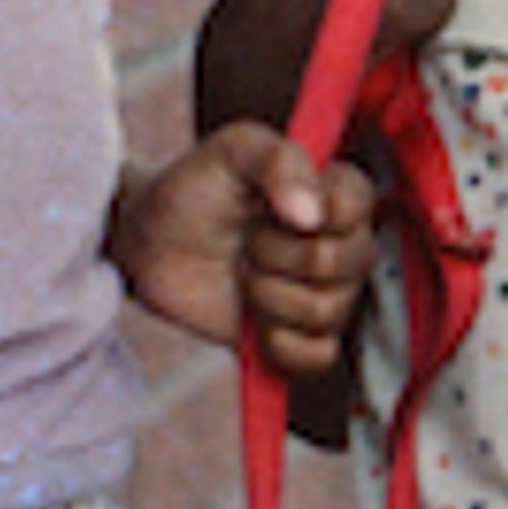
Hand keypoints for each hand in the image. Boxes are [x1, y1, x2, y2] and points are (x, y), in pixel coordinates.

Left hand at [116, 120, 370, 360]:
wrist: (149, 245)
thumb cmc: (193, 192)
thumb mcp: (230, 151)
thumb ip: (277, 160)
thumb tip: (311, 215)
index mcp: (335, 196)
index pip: (358, 206)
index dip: (314, 210)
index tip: (271, 205)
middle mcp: (342, 248)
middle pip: (341, 263)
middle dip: (277, 253)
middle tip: (246, 241)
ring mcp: (325, 298)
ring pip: (326, 311)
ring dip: (267, 294)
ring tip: (242, 274)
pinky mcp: (301, 342)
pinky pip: (317, 357)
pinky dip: (278, 343)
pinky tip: (252, 322)